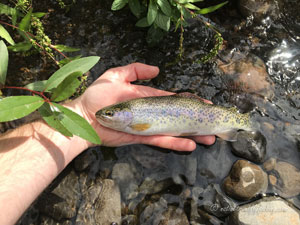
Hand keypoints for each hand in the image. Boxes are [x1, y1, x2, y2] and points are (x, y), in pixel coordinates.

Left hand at [70, 63, 214, 150]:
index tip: (204, 104)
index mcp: (148, 98)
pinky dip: (176, 143)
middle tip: (213, 123)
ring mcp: (148, 125)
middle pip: (178, 116)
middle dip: (196, 120)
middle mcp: (151, 112)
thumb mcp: (116, 75)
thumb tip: (157, 70)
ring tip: (209, 137)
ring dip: (192, 134)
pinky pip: (162, 140)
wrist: (84, 117)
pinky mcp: (142, 137)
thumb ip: (135, 70)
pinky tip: (190, 144)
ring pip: (174, 130)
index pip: (173, 99)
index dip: (189, 101)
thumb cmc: (98, 96)